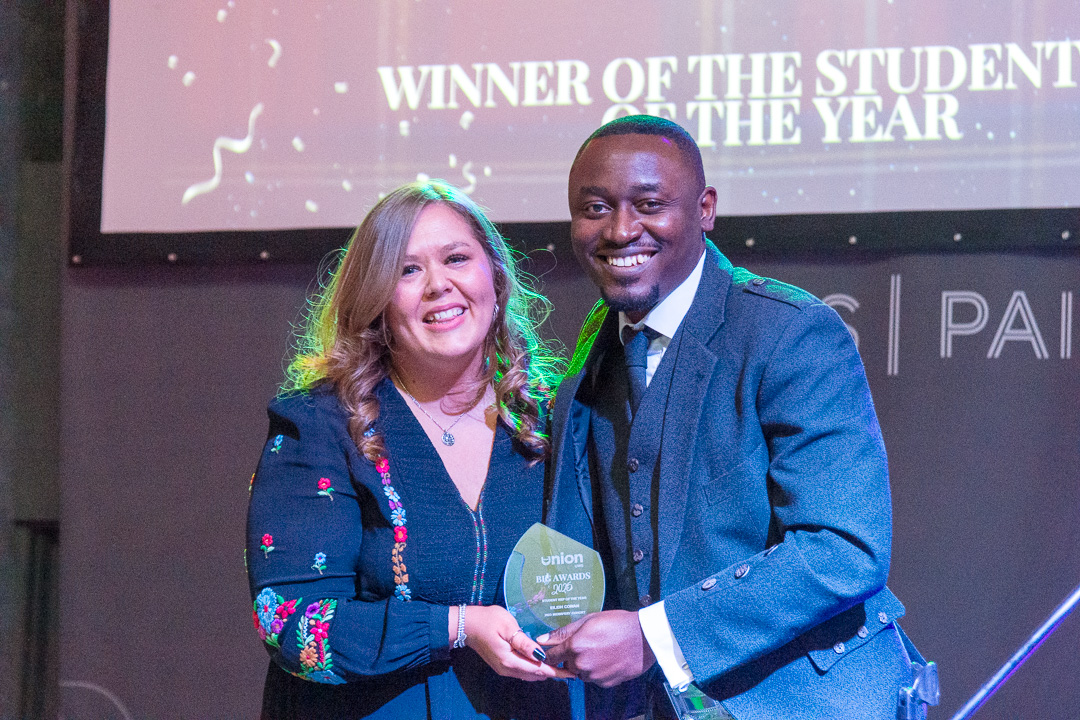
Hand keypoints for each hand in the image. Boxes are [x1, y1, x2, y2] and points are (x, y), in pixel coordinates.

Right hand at [456, 605, 575, 681]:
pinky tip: (542, 661)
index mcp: (509, 660)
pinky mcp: (502, 665)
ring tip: (560, 665)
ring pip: (529, 675)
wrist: (467, 625)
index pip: (538, 670)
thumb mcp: (508, 626)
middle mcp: (507, 669)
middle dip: (553, 672)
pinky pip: (522, 670)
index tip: (572, 673)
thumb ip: (524, 642)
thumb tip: (540, 655)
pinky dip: (534, 668)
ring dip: (544, 671)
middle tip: (570, 667)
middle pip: (535, 675)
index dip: (556, 672)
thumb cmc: (488, 620)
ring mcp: (503, 668)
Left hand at [537, 610, 655, 686]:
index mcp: (574, 646)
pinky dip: (598, 671)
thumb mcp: (588, 620)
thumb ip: (563, 632)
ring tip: (601, 650)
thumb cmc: (617, 623)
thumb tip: (542, 640)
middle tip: (588, 644)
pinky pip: (595, 679)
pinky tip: (609, 658)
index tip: (552, 651)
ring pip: (581, 673)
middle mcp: (581, 664)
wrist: (645, 637)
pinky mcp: (605, 683)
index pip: (551, 656)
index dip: (550, 653)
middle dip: (572, 657)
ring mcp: (594, 676)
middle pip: (567, 665)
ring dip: (585, 665)